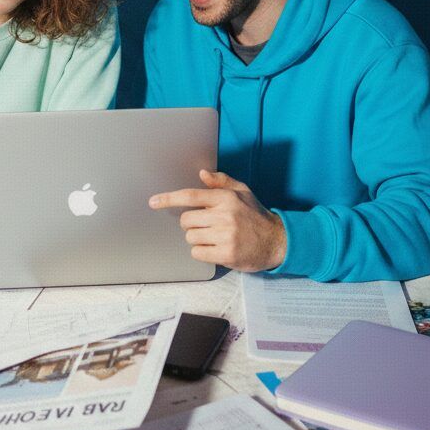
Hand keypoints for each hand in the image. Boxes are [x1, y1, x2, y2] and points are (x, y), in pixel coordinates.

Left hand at [149, 170, 286, 271]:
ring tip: (214, 236)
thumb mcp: (242, 192)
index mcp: (226, 198)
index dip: (169, 198)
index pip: (190, 196)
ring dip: (197, 238)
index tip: (153, 201)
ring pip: (191, 237)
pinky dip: (202, 252)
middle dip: (191, 224)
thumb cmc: (255, 215)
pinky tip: (215, 248)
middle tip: (205, 224)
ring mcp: (226, 236)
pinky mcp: (227, 255)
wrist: (276, 241)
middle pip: (187, 220)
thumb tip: (202, 174)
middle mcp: (225, 216)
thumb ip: (221, 182)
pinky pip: (198, 253)